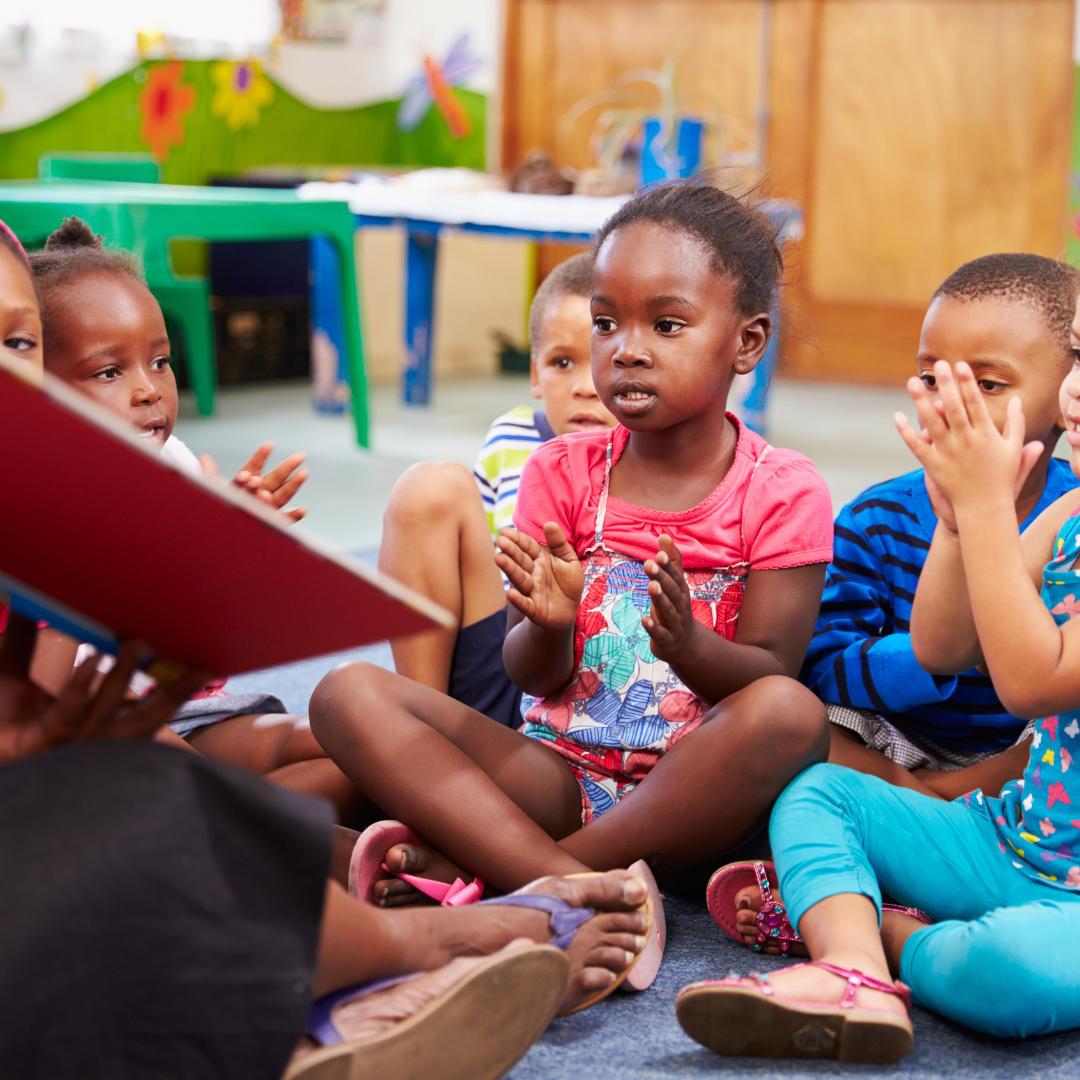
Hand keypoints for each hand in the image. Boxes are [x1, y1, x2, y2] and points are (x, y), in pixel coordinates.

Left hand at [0, 613, 207, 766]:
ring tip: (137, 643)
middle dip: (174, 692)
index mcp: (92, 721)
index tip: (207, 668)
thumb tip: (29, 593)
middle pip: (147, 719)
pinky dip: (83, 685)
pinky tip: (90, 658)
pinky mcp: (44, 743)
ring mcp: (70, 742)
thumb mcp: (10, 664)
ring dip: (127, 677)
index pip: (148, 708)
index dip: (180, 690)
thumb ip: (24, 632)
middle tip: (196, 663)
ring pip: (112, 713)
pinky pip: (70, 713)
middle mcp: (90, 735)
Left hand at [200, 441, 309, 523]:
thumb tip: (203, 458)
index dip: (261, 457)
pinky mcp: (270, 523)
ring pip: (282, 496)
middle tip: (300, 455)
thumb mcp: (210, 490)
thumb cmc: (215, 507)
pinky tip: (303, 509)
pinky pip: (283, 520)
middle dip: (287, 467)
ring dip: (293, 485)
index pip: (255, 467)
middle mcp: (259, 493)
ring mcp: (266, 509)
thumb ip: (209, 475)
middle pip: (275, 478)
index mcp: (246, 482)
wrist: (216, 532)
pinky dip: (293, 516)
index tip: (269, 445)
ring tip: (304, 473)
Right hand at [495, 524, 582, 632]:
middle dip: (511, 551)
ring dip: (510, 569)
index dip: (518, 538)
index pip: (528, 546)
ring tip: (499, 559)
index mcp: (540, 559)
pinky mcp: (534, 609)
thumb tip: (550, 523)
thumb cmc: (567, 583)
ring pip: (520, 579)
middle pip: (521, 560)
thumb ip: (559, 543)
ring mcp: (532, 591)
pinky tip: (510, 594)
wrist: (568, 612)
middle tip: (500, 541)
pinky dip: (518, 600)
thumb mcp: (569, 560)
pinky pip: (526, 604)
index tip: (505, 530)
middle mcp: (533, 573)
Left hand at [641, 535, 698, 661]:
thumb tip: (664, 535)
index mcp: (681, 592)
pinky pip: (660, 634)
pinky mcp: (667, 640)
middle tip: (649, 563)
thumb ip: (671, 562)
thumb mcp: (675, 586)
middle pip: (672, 591)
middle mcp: (680, 606)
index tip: (659, 553)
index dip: (668, 566)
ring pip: (668, 611)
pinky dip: (653, 627)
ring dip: (660, 599)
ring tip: (651, 586)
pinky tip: (643, 619)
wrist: (686, 646)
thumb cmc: (676, 609)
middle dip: (662, 577)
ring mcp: (675, 624)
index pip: (675, 577)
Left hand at [895, 361, 1042, 518]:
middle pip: (953, 408)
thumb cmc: (1001, 477)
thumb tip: (1017, 400)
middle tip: (938, 365)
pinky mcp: (933, 466)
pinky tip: (897, 416)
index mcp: (986, 435)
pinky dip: (906, 432)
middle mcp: (966, 442)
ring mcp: (948, 454)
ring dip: (921, 402)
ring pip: (931, 423)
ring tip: (912, 382)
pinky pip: (917, 446)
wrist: (983, 508)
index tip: (960, 365)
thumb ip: (1016, 424)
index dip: (967, 383)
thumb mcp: (1014, 450)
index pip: (975, 403)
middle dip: (946, 385)